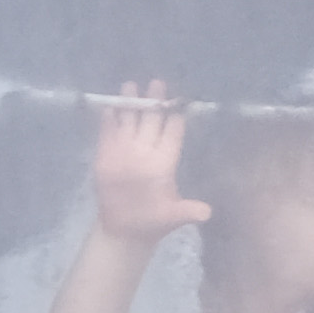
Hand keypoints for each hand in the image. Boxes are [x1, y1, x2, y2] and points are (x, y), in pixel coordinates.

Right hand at [90, 84, 212, 242]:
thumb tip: (207, 213)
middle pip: (152, 120)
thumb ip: (187, 211)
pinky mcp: (106, 154)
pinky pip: (107, 132)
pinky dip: (108, 120)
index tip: (179, 101)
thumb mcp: (172, 217)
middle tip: (157, 82)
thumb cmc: (153, 220)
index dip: (175, 117)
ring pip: (130, 120)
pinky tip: (109, 106)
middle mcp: (147, 149)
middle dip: (155, 101)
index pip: (173, 133)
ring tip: (130, 85)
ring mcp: (126, 149)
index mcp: (165, 160)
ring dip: (130, 104)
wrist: (125, 229)